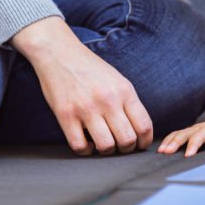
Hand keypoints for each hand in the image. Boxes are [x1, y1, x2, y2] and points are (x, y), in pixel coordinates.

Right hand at [11, 16, 152, 155]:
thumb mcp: (118, 80)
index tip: (140, 145)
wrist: (60, 54)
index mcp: (124, 91)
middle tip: (120, 147)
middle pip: (127, 139)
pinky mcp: (66, 115)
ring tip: (103, 144)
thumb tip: (139, 129)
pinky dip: (85, 151)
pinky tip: (86, 143)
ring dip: (106, 151)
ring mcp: (86, 108)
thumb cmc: (91, 69)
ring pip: (105, 146)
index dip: (145, 141)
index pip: (144, 125)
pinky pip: (79, 146)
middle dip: (126, 149)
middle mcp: (108, 100)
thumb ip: (128, 102)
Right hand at [158, 116, 204, 156]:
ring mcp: (194, 128)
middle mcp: (201, 127)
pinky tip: (161, 148)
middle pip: (186, 133)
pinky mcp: (189, 132)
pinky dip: (168, 140)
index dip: (194, 145)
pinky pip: (176, 134)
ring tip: (161, 151)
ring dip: (169, 141)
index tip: (188, 155)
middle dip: (176, 142)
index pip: (201, 136)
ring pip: (179, 133)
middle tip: (167, 152)